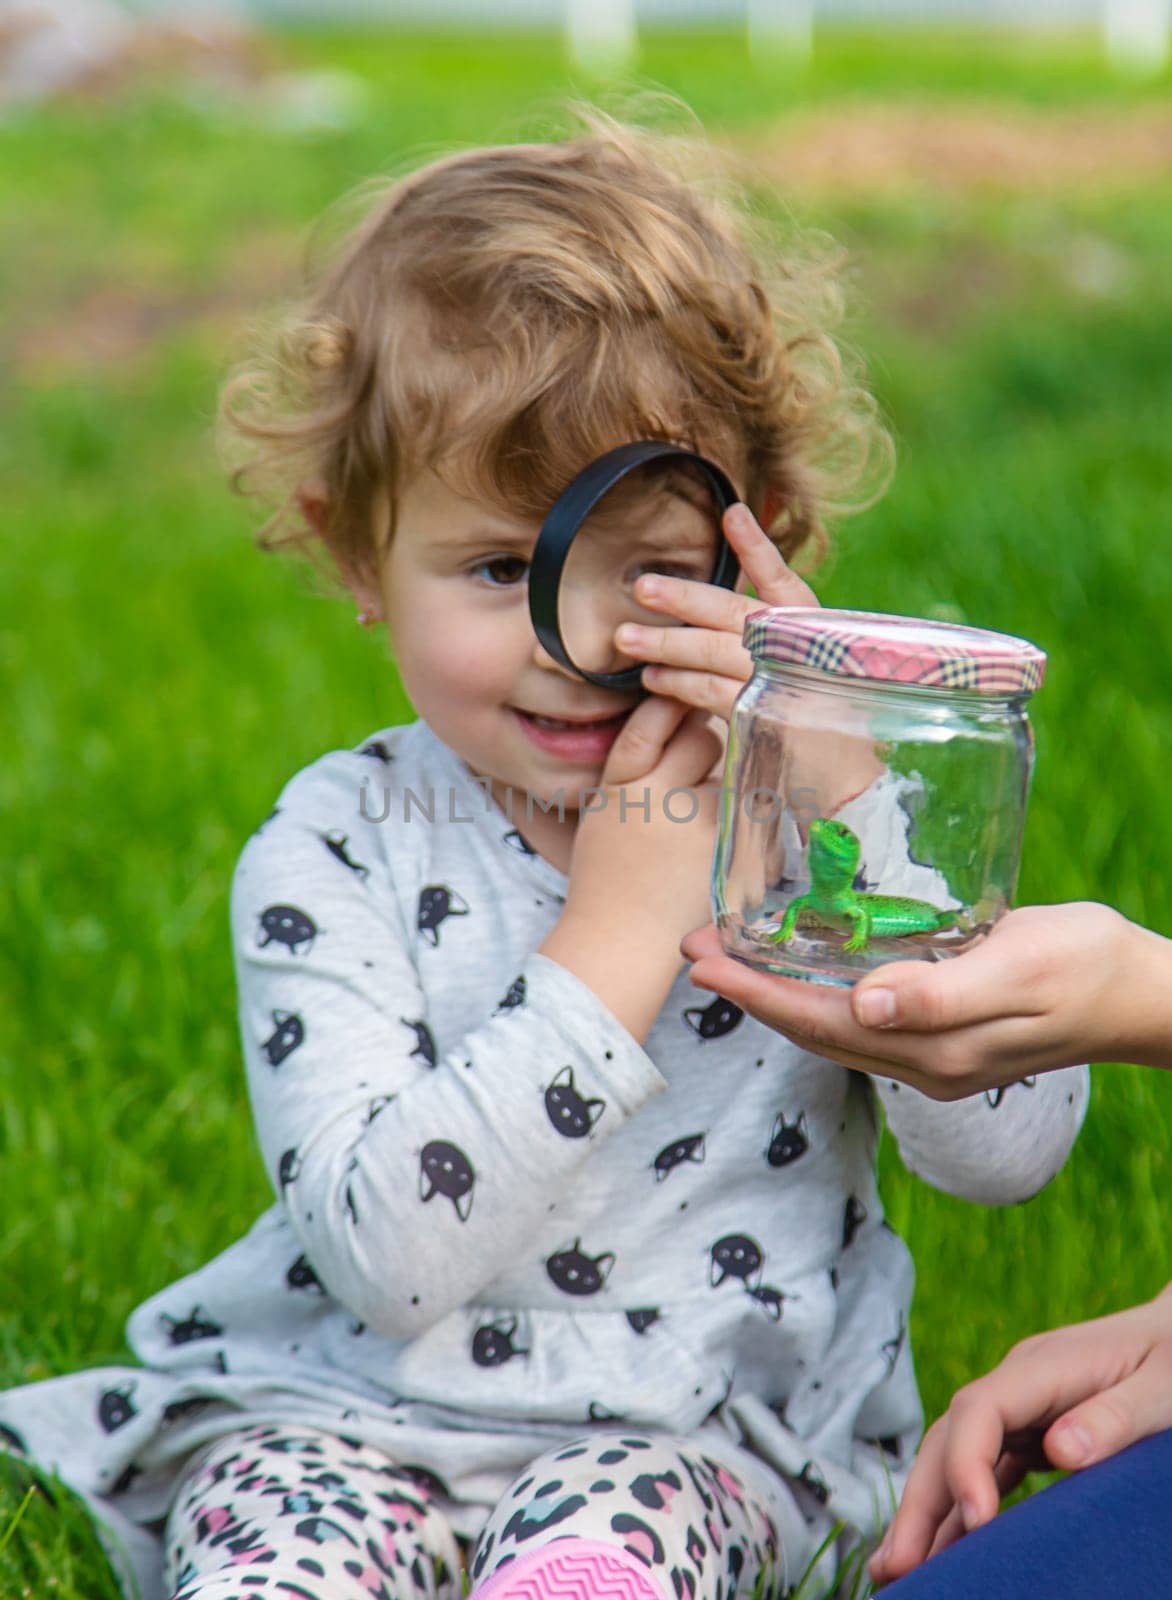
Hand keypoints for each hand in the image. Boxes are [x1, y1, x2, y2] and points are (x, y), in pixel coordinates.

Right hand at [564, 693, 724, 945]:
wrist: (623, 938)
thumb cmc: (609, 873)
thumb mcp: (602, 810)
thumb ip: (633, 764)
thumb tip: (674, 707)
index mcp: (624, 789)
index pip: (651, 723)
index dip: (669, 704)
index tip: (680, 698)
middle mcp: (665, 804)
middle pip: (703, 739)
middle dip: (704, 742)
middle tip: (695, 768)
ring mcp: (705, 830)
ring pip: (735, 773)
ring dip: (729, 781)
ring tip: (703, 817)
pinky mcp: (736, 855)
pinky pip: (753, 813)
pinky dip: (745, 821)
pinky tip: (720, 843)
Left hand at [614, 500, 880, 814]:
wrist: (847, 790)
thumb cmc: (820, 724)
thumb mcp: (807, 669)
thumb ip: (776, 631)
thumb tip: (741, 588)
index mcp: (818, 633)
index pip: (787, 583)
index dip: (759, 549)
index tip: (732, 515)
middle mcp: (805, 653)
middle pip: (736, 614)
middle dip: (684, 599)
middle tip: (641, 588)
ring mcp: (786, 686)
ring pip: (715, 652)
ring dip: (667, 644)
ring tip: (627, 640)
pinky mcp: (766, 720)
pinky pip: (711, 693)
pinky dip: (678, 684)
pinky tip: (652, 680)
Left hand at [680, 903, 1171, 1098]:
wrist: (1143, 995)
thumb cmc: (1087, 966)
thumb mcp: (1018, 968)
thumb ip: (942, 993)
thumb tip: (864, 1008)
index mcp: (933, 1050)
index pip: (821, 1022)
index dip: (756, 992)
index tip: (703, 960)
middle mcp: (923, 1064)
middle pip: (814, 1029)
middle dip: (749, 992)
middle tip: (695, 949)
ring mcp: (934, 1057)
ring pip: (832, 1028)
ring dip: (776, 994)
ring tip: (729, 956)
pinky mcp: (945, 1038)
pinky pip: (861, 1022)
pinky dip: (818, 995)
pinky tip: (802, 968)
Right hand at [869, 1283, 1171, 1585]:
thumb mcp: (1162, 1387)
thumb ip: (1114, 1416)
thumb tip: (1060, 1450)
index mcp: (1043, 1367)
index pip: (980, 1409)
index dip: (966, 1462)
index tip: (977, 1520)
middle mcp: (1017, 1385)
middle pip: (949, 1437)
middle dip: (920, 1499)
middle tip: (897, 1565)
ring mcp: (1019, 1408)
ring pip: (954, 1457)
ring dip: (924, 1510)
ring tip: (894, 1570)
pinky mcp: (1029, 1432)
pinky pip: (982, 1472)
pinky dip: (957, 1510)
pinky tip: (941, 1551)